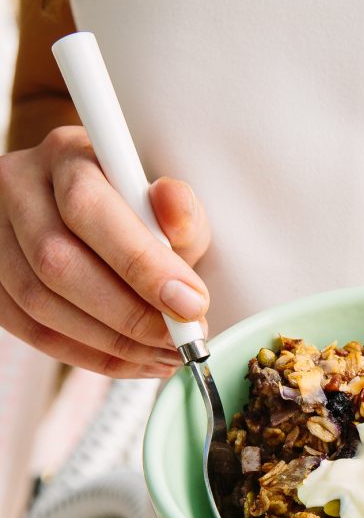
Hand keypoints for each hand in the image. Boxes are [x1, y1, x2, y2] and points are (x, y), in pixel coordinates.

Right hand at [0, 125, 210, 376]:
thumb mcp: (166, 205)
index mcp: (66, 156)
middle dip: (129, 313)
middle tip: (179, 338)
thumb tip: (175, 208)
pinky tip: (132, 361)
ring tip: (164, 355)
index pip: (89, 208)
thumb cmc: (133, 213)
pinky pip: (32, 331)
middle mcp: (19, 188)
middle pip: (57, 263)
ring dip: (112, 342)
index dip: (141, 264)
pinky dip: (88, 355)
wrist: (94, 225)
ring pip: (40, 303)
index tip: (190, 304)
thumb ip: (180, 212)